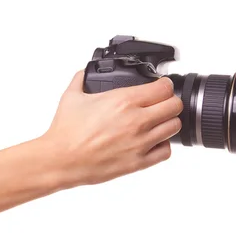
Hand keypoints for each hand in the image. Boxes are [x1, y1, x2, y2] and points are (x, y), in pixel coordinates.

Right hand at [42, 70, 182, 186]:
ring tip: (156, 123)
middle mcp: (136, 120)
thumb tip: (83, 73)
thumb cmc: (66, 132)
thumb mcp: (71, 96)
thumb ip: (81, 79)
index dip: (164, 85)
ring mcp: (140, 142)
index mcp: (123, 101)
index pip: (164, 87)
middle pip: (174, 106)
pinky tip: (151, 142)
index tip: (159, 87)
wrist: (61, 159)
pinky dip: (162, 145)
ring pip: (173, 127)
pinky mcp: (138, 162)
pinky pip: (165, 151)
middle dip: (169, 102)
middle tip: (160, 104)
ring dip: (167, 122)